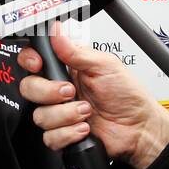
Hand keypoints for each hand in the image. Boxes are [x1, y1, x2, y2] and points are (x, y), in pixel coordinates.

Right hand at [17, 23, 168, 168]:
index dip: (30, 61)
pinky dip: (69, 133)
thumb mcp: (105, 65)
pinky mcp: (64, 134)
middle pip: (29, 88)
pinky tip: (85, 128)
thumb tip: (56, 31)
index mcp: (67, 69)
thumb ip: (76, 51)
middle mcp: (59, 91)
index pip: (34, 61)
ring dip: (65, 114)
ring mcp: (60, 113)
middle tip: (71, 92)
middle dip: (48, 92)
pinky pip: (50, 137)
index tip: (38, 64)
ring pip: (39, 115)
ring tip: (87, 112)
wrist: (139, 128)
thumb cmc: (128, 95)